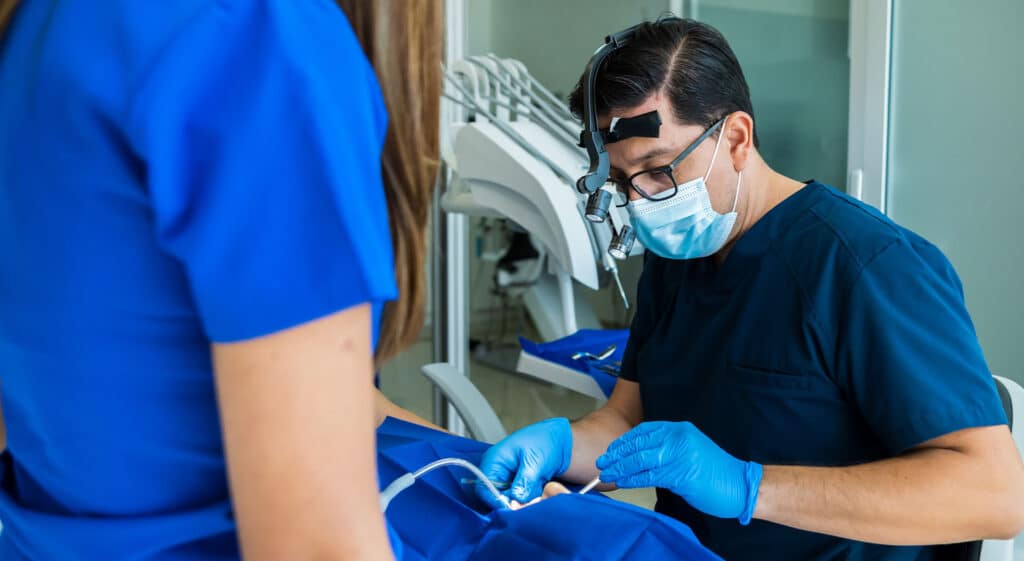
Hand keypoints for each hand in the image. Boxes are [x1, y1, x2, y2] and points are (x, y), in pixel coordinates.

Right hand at [476, 417, 572, 507]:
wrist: (564, 442)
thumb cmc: (546, 442)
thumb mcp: (534, 462)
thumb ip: (523, 484)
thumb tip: (515, 502)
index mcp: (494, 460)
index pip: (483, 488)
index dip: (495, 500)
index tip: (512, 509)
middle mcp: (498, 471)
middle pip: (496, 497)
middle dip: (512, 503)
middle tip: (530, 503)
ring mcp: (510, 480)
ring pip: (510, 500)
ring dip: (523, 502)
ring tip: (539, 495)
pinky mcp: (521, 486)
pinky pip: (520, 499)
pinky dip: (530, 500)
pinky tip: (540, 494)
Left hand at [596, 421, 762, 523]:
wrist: (740, 484)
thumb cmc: (715, 472)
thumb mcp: (689, 451)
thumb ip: (666, 450)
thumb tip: (639, 457)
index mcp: (679, 429)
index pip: (644, 431)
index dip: (625, 440)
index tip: (611, 449)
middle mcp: (678, 438)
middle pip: (639, 444)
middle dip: (617, 454)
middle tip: (602, 462)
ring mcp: (679, 454)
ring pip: (641, 460)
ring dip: (620, 468)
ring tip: (607, 474)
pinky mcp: (680, 473)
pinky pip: (649, 475)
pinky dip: (632, 478)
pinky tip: (622, 481)